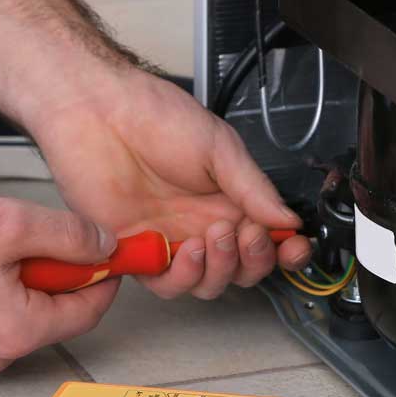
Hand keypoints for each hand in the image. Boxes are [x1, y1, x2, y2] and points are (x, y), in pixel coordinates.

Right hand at [0, 188, 119, 374]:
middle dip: (60, 274)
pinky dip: (1, 289)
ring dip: (28, 280)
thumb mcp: (11, 223)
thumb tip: (105, 246)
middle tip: (40, 236)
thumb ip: (70, 236)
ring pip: (26, 314)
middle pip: (57, 315)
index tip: (113, 251)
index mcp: (16, 333)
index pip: (89, 312)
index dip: (105, 276)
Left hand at [34, 68, 314, 299]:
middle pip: (241, 269)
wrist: (101, 112)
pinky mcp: (136, 250)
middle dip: (253, 260)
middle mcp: (202, 223)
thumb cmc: (155, 117)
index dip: (284, 251)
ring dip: (220, 270)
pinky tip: (186, 250)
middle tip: (247, 234)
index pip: (266, 238)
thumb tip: (288, 219)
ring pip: (207, 284)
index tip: (294, 248)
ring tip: (214, 238)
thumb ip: (254, 188)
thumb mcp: (220, 147)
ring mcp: (171, 238)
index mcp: (229, 198)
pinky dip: (182, 276)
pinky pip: (165, 284)